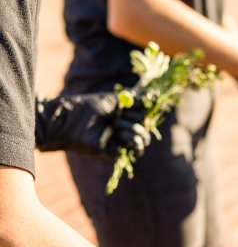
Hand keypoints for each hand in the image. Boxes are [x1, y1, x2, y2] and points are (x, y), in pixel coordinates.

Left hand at [35, 92, 149, 157]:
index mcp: (123, 114)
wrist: (70, 121)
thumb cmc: (87, 107)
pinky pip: (136, 149)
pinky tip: (122, 135)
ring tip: (116, 125)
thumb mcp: (113, 99)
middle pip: (146, 125)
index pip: (145, 113)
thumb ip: (134, 99)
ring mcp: (121, 140)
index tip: (158, 102)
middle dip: (136, 118)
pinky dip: (133, 142)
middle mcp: (124, 127)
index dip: (151, 109)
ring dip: (134, 130)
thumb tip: (154, 95)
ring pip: (143, 138)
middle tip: (120, 115)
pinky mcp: (116, 151)